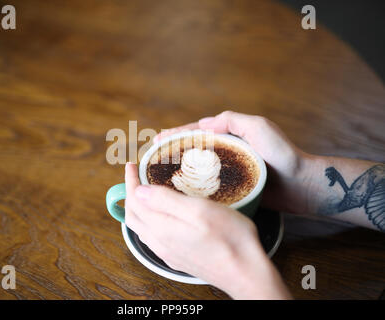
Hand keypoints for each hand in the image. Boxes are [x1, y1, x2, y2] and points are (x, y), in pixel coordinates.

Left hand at [125, 162, 291, 298]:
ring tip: (144, 192)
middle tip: (136, 176)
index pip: (135, 200)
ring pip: (141, 228)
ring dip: (138, 208)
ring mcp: (167, 253)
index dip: (131, 181)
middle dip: (130, 193)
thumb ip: (166, 201)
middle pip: (133, 215)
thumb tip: (139, 191)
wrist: (246, 273)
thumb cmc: (230, 239)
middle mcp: (159, 242)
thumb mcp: (199, 210)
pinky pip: (152, 238)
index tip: (131, 165)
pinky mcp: (177, 258)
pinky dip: (148, 221)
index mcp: (161, 227)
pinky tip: (158, 218)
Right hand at [155, 111, 310, 213]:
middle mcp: (227, 152)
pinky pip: (208, 185)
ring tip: (159, 173)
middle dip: (172, 151)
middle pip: (193, 149)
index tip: (158, 139)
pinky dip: (192, 186)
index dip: (176, 135)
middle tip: (153, 156)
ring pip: (198, 168)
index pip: (197, 132)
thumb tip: (203, 124)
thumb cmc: (283, 154)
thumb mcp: (259, 128)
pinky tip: (180, 192)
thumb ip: (233, 120)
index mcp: (230, 135)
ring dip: (179, 168)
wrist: (301, 185)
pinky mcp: (232, 188)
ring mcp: (228, 170)